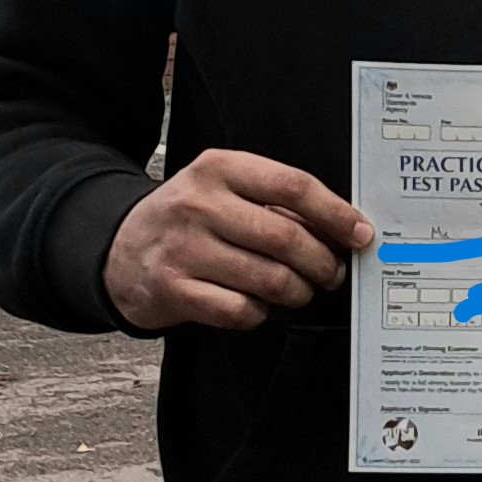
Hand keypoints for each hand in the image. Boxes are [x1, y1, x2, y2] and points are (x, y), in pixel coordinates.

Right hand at [104, 149, 369, 331]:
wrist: (121, 248)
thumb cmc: (189, 219)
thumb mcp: (224, 188)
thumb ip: (275, 201)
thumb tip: (342, 227)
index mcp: (220, 168)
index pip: (293, 186)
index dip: (336, 214)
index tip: (360, 233)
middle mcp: (199, 204)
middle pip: (286, 237)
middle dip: (323, 262)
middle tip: (332, 273)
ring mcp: (183, 248)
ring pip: (269, 279)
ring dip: (298, 292)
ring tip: (300, 291)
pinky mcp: (173, 289)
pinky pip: (240, 310)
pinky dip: (260, 313)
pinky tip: (258, 305)